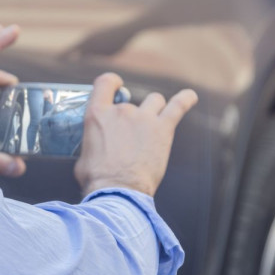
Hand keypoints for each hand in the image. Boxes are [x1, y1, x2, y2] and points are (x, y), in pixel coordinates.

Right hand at [74, 73, 197, 197]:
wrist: (118, 192)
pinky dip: (185, 99)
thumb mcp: (83, 156)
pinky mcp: (162, 129)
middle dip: (132, 116)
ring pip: (155, 101)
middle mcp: (121, 110)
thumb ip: (93, 142)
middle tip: (131, 138)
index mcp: (98, 114)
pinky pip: (178, 106)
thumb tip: (96, 147)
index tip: (116, 87)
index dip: (112, 83)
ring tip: (153, 126)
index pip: (106, 82)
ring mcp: (144, 118)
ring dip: (154, 110)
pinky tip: (191, 96)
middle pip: (132, 101)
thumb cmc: (97, 180)